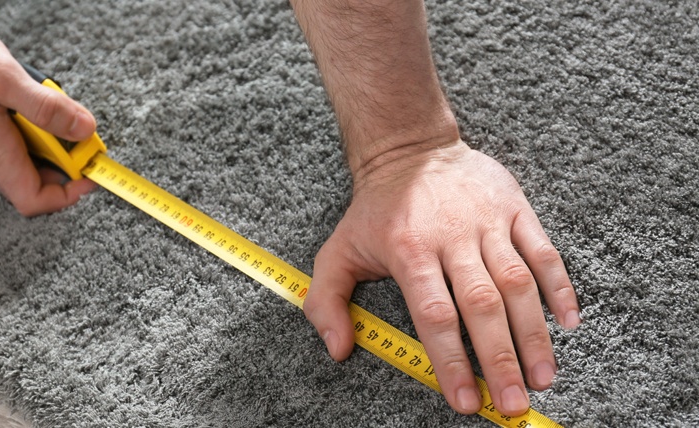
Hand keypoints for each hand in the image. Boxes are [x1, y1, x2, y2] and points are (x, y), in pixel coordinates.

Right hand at [0, 14, 96, 215]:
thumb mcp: (2, 78)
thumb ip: (46, 108)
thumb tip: (85, 130)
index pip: (36, 200)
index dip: (70, 194)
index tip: (92, 171)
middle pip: (37, 180)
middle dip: (66, 158)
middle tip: (79, 127)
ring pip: (26, 155)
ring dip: (48, 134)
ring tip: (49, 101)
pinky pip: (12, 136)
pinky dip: (31, 121)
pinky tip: (27, 94)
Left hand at [304, 140, 579, 415]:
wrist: (410, 147)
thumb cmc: (375, 210)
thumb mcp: (337, 250)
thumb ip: (327, 301)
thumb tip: (338, 349)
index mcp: (409, 251)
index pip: (434, 315)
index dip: (451, 361)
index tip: (464, 401)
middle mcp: (451, 237)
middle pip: (482, 305)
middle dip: (500, 359)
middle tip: (512, 404)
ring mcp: (488, 221)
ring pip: (518, 281)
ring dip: (534, 333)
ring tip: (543, 377)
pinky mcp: (515, 207)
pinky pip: (543, 250)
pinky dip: (560, 286)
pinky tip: (569, 321)